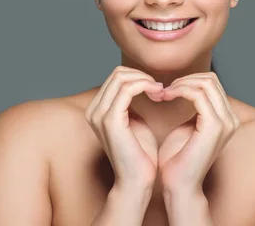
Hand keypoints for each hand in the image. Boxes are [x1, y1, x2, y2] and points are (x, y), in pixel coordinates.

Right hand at [85, 66, 164, 191]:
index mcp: (97, 110)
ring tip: (160, 92)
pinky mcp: (110, 120)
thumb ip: (131, 102)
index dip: (139, 77)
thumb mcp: (135, 121)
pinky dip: (145, 86)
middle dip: (142, 76)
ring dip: (145, 80)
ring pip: (121, 77)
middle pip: (117, 73)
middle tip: (160, 89)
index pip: (116, 77)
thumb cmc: (140, 154)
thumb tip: (139, 83)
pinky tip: (159, 95)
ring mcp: (99, 115)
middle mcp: (93, 110)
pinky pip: (127, 89)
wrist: (137, 181)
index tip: (157, 89)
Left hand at [157, 72, 240, 193]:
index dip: (189, 80)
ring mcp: (225, 122)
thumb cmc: (178, 158)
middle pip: (211, 79)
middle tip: (164, 90)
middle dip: (185, 79)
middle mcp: (230, 119)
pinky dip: (180, 91)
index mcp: (226, 118)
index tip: (168, 89)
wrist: (178, 184)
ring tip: (164, 94)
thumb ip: (193, 107)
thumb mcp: (188, 125)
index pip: (212, 83)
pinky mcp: (214, 127)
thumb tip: (186, 87)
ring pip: (206, 83)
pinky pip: (198, 95)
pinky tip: (166, 97)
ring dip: (181, 84)